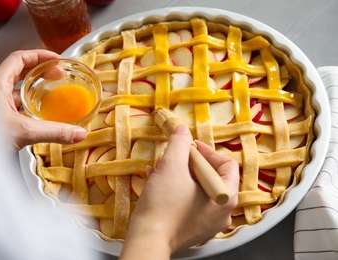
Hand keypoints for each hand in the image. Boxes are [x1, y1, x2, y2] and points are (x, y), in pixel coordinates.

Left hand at [0, 50, 86, 151]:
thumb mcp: (24, 131)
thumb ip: (54, 132)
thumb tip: (77, 133)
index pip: (19, 58)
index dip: (39, 56)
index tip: (56, 59)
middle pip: (19, 72)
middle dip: (41, 71)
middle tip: (57, 75)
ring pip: (16, 89)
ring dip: (35, 88)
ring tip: (51, 92)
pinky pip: (15, 105)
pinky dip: (29, 105)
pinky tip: (39, 114)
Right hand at [120, 125, 238, 258]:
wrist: (147, 239)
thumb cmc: (164, 205)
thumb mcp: (171, 165)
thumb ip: (180, 143)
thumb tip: (182, 129)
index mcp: (225, 196)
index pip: (227, 164)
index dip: (206, 151)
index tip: (189, 146)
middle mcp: (221, 212)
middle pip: (211, 177)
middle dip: (189, 163)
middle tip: (173, 157)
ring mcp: (208, 224)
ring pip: (197, 189)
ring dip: (179, 174)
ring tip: (161, 169)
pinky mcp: (192, 230)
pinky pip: (188, 203)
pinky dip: (175, 190)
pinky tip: (157, 182)